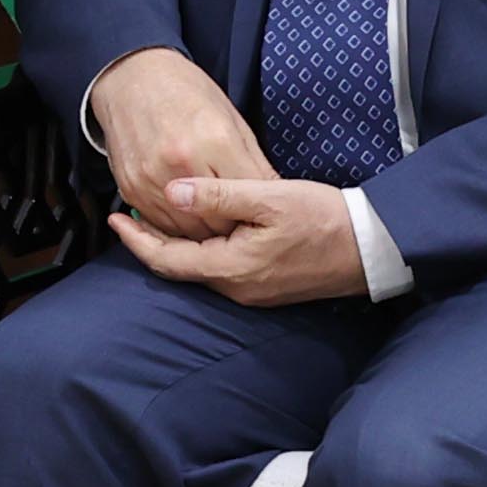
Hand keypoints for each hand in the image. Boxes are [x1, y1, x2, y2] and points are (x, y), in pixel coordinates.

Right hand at [85, 48, 270, 237]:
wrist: (131, 79)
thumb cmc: (185, 92)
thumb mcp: (231, 117)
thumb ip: (253, 162)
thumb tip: (275, 195)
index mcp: (214, 140)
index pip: (248, 198)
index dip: (258, 210)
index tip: (261, 213)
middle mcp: (181, 162)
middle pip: (219, 222)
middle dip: (233, 225)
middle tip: (240, 222)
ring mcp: (153, 179)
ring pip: (190, 231)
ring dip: (206, 231)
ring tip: (215, 218)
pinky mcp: (132, 189)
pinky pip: (162, 225)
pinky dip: (179, 226)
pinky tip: (188, 213)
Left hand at [111, 182, 366, 305]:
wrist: (373, 249)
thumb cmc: (324, 219)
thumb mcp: (268, 197)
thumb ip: (217, 197)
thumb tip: (171, 195)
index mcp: (230, 269)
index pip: (166, 260)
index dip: (135, 239)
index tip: (113, 218)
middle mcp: (236, 288)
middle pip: (178, 267)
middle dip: (150, 241)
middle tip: (128, 212)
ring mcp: (252, 292)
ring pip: (199, 268)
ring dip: (175, 245)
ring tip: (157, 215)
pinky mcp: (267, 286)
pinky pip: (220, 269)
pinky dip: (200, 249)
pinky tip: (200, 228)